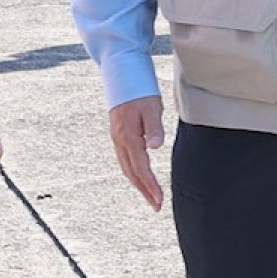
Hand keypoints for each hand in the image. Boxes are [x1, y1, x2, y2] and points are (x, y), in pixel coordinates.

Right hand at [109, 95, 164, 210]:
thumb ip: (154, 127)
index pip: (140, 168)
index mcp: (127, 136)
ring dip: (138, 183)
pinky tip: (140, 174)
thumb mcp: (151, 107)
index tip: (159, 200)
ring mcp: (117, 137)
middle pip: (131, 172)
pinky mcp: (119, 133)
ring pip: (126, 167)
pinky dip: (133, 171)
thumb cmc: (139, 88)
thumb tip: (155, 146)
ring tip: (150, 195)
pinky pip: (125, 158)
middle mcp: (119, 140)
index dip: (150, 186)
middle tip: (156, 206)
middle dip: (144, 190)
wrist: (121, 71)